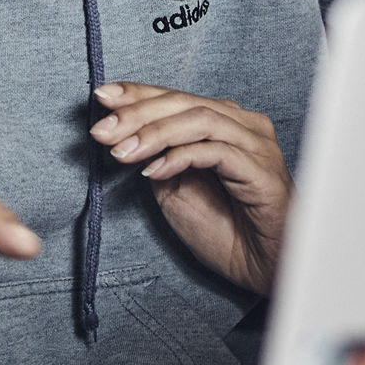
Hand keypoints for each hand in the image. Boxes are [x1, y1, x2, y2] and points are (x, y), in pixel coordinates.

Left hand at [90, 82, 291, 294]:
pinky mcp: (261, 169)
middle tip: (103, 129)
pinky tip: (154, 171)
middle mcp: (243, 125)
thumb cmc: (226, 231)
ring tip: (122, 152)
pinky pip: (215, 151)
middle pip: (183, 102)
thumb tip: (125, 134)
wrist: (263, 270)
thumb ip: (158, 157)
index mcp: (224, 123)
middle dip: (137, 113)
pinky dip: (180, 156)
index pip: (175, 97)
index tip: (101, 98)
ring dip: (154, 133)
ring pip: (198, 120)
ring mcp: (255, 144)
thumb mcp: (175, 190)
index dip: (137, 94)